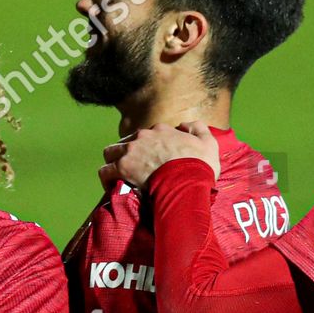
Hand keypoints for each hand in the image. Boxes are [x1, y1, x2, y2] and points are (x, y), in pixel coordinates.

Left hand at [99, 122, 219, 188]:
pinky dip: (107, 179)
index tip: (151, 161)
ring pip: (110, 153)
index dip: (147, 148)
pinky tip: (113, 187)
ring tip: (120, 177)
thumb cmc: (200, 166)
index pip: (147, 135)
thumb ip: (198, 129)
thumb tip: (185, 125)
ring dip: (113, 163)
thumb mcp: (208, 143)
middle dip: (127, 154)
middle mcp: (143, 136)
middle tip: (134, 170)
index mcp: (162, 130)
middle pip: (126, 142)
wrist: (187, 183)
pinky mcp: (122, 167)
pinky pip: (105, 171)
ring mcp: (131, 151)